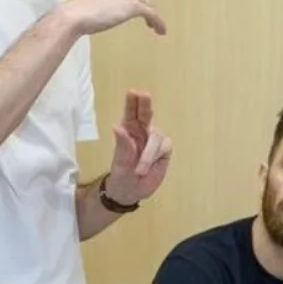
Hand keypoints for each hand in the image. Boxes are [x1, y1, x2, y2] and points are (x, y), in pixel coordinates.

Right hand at [63, 0, 165, 35]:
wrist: (75, 16)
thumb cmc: (78, 11)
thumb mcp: (93, 1)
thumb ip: (104, 1)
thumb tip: (108, 12)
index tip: (137, 6)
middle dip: (144, 6)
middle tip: (147, 18)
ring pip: (148, 5)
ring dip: (153, 16)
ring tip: (154, 26)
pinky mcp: (134, 5)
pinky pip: (152, 14)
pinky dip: (158, 23)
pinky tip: (160, 31)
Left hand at [103, 90, 171, 204]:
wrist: (132, 191)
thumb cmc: (122, 174)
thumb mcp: (120, 161)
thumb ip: (122, 145)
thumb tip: (117, 127)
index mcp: (128, 130)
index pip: (130, 113)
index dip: (132, 103)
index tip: (133, 92)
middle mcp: (142, 131)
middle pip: (146, 114)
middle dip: (145, 105)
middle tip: (144, 95)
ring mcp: (154, 140)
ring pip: (156, 136)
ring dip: (148, 153)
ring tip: (139, 170)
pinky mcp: (165, 149)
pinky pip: (164, 146)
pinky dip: (155, 156)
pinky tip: (147, 167)